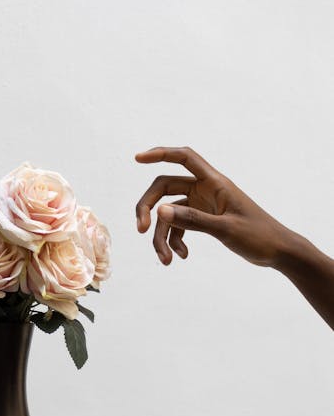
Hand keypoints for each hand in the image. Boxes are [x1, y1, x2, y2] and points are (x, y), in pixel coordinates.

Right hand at [135, 146, 294, 267]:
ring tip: (166, 260)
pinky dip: (175, 242)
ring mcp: (202, 205)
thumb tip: (159, 211)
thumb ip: (192, 220)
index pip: (184, 157)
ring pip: (169, 214)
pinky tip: (181, 257)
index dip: (160, 154)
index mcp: (214, 182)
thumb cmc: (259, 236)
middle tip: (141, 229)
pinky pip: (179, 227)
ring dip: (162, 237)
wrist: (278, 251)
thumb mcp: (225, 229)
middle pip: (165, 188)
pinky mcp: (203, 220)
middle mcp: (205, 190)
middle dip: (149, 208)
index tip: (137, 159)